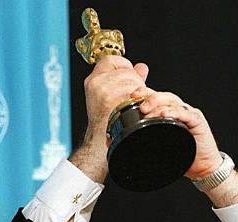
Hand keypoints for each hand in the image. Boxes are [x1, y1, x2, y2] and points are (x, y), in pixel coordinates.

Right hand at [70, 56, 150, 182]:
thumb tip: (142, 67)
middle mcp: (97, 85)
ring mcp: (105, 93)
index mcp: (93, 81)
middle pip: (126, 70)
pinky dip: (144, 100)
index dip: (123, 65)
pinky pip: (139, 92)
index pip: (110, 60)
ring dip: (141, 92)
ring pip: (134, 81)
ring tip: (134, 106)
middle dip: (135, 81)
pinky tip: (139, 110)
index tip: (129, 75)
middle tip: (133, 97)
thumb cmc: (106, 125)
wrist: (101, 146)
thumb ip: (126, 79)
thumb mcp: (109, 98)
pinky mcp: (116, 102)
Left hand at [138, 92, 222, 178]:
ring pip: (173, 102)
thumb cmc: (185, 157)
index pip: (158, 98)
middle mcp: (181, 110)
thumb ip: (150, 139)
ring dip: (158, 104)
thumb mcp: (163, 146)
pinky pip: (186, 114)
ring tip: (146, 110)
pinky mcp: (198, 122)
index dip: (146, 93)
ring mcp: (190, 115)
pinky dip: (174, 112)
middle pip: (165, 97)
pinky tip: (164, 114)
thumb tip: (129, 141)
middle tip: (138, 104)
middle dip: (150, 97)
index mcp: (172, 113)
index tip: (133, 95)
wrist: (204, 167)